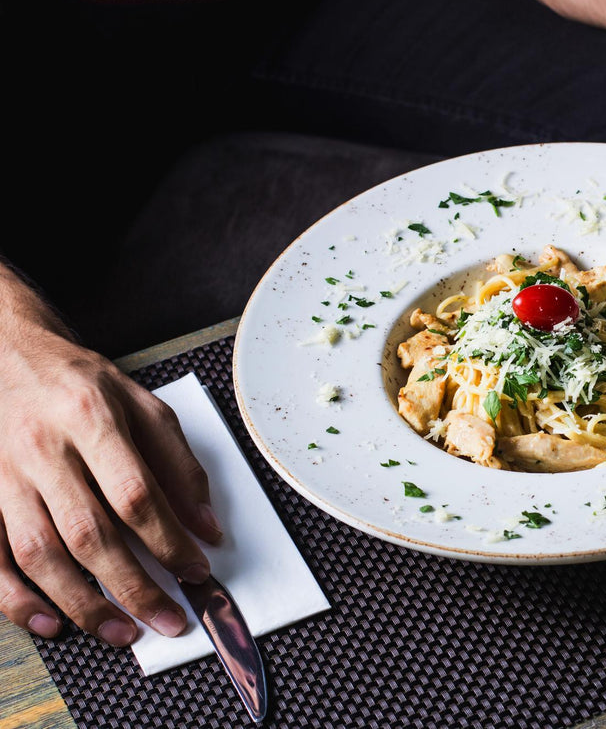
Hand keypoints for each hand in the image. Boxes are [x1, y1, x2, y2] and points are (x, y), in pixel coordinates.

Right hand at [0, 274, 222, 645]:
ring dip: (83, 603)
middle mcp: (43, 449)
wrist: (4, 353)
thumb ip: (178, 464)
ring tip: (122, 632)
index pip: (136, 494)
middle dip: (135, 586)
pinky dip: (17, 598)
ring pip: (41, 554)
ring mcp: (3, 475)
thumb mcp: (141, 404)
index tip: (197, 570)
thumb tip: (206, 525)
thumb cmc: (78, 384)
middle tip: (169, 619)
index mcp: (91, 418)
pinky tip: (50, 621)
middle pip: (91, 533)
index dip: (169, 540)